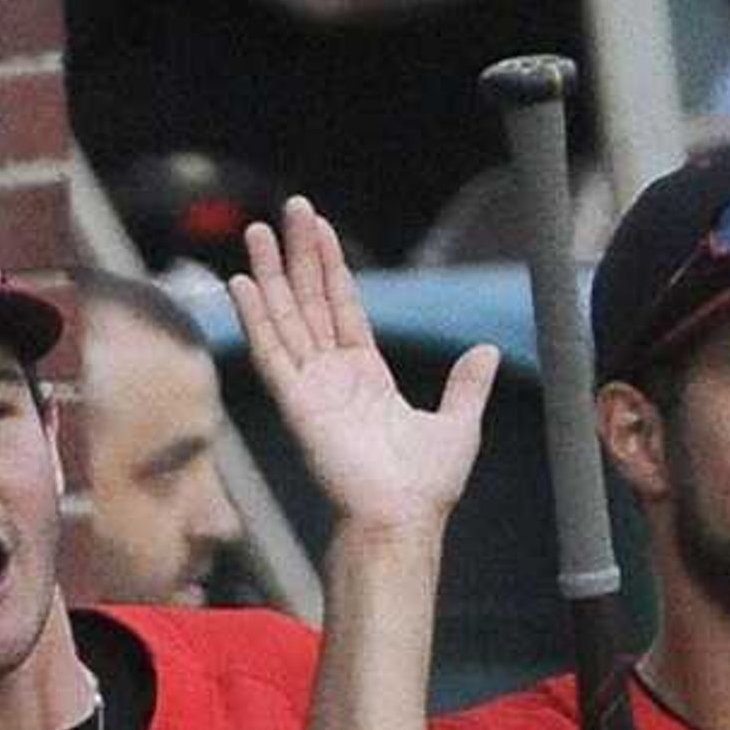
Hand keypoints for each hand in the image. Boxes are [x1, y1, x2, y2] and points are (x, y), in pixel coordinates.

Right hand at [225, 198, 496, 536]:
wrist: (402, 520)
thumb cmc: (424, 488)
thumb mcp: (459, 424)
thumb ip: (467, 386)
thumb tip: (487, 353)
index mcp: (365, 377)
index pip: (342, 308)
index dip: (331, 267)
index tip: (319, 230)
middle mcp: (332, 377)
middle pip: (310, 301)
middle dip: (299, 255)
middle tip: (290, 209)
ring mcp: (311, 388)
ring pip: (286, 318)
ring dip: (271, 274)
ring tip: (257, 231)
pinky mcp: (297, 403)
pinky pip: (271, 352)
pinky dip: (255, 317)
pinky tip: (242, 283)